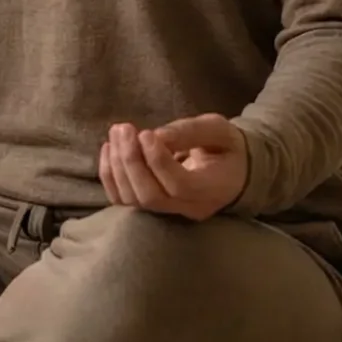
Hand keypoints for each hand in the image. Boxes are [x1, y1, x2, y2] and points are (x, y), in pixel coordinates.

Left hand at [97, 114, 247, 220]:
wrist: (232, 172)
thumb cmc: (227, 148)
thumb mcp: (219, 130)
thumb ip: (191, 132)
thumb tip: (156, 136)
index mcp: (213, 188)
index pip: (179, 185)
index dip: (157, 160)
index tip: (145, 133)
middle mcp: (191, 207)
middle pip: (151, 197)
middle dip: (131, 161)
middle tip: (124, 128)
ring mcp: (170, 213)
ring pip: (134, 201)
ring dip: (118, 166)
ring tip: (117, 134)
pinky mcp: (153, 209)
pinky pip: (124, 200)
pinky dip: (110, 176)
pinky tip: (109, 149)